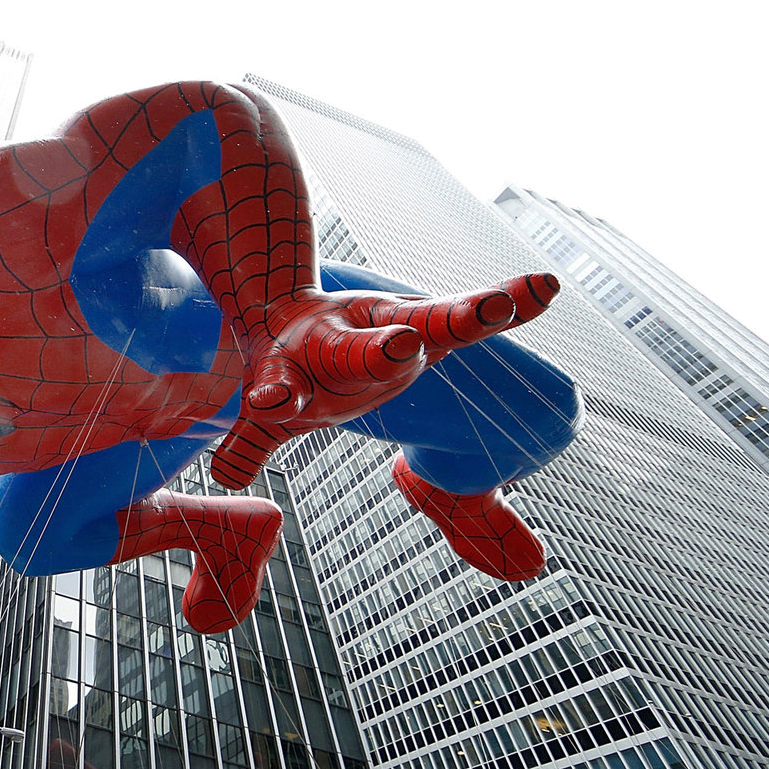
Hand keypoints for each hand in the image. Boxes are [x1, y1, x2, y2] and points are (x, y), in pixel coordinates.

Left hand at [210, 273, 559, 488]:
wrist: (308, 308)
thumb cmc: (293, 371)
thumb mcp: (269, 409)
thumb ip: (246, 442)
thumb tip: (221, 482)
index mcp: (301, 371)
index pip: (286, 388)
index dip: (277, 397)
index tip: (269, 401)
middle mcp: (349, 345)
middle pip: (364, 350)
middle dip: (380, 352)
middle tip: (400, 346)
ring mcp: (393, 331)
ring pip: (430, 323)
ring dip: (466, 317)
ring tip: (499, 309)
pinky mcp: (427, 323)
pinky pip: (473, 313)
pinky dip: (511, 301)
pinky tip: (547, 287)